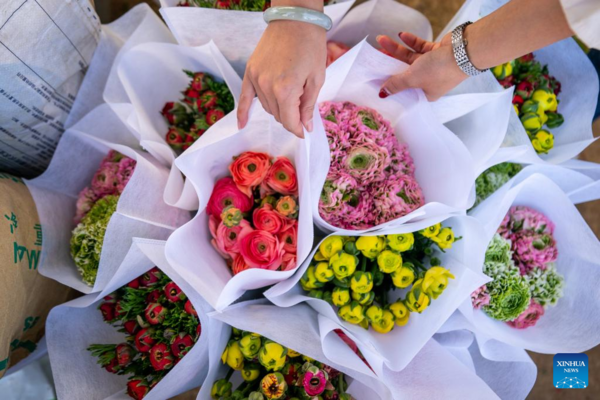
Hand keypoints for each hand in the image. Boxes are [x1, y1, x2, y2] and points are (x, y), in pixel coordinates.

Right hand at [237, 20, 325, 137]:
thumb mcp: (317, 78)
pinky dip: (242, 113)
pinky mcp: (250, 71)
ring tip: (290, 95)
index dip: (299, 129)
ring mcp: (256, 79)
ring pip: (267, 107)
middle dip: (291, 116)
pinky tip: (242, 125)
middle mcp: (267, 87)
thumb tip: (305, 127)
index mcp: (286, 90)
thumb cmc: (310, 46)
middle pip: (278, 116)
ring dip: (278, 108)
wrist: (295, 19)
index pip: (290, 121)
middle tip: (302, 108)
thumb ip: (308, 106)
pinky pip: (244, 98)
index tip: (305, 132)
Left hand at [377, 32, 467, 100]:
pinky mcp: (435, 52)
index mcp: (425, 95)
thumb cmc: (440, 70)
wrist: (465, 50)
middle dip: (389, 63)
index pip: (404, 93)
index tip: (376, 81)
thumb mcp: (413, 79)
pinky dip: (411, 41)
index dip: (390, 88)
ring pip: (409, 58)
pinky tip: (401, 35)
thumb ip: (396, 84)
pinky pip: (419, 47)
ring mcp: (432, 66)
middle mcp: (428, 82)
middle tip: (375, 56)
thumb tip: (382, 94)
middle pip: (404, 73)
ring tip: (382, 39)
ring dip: (396, 48)